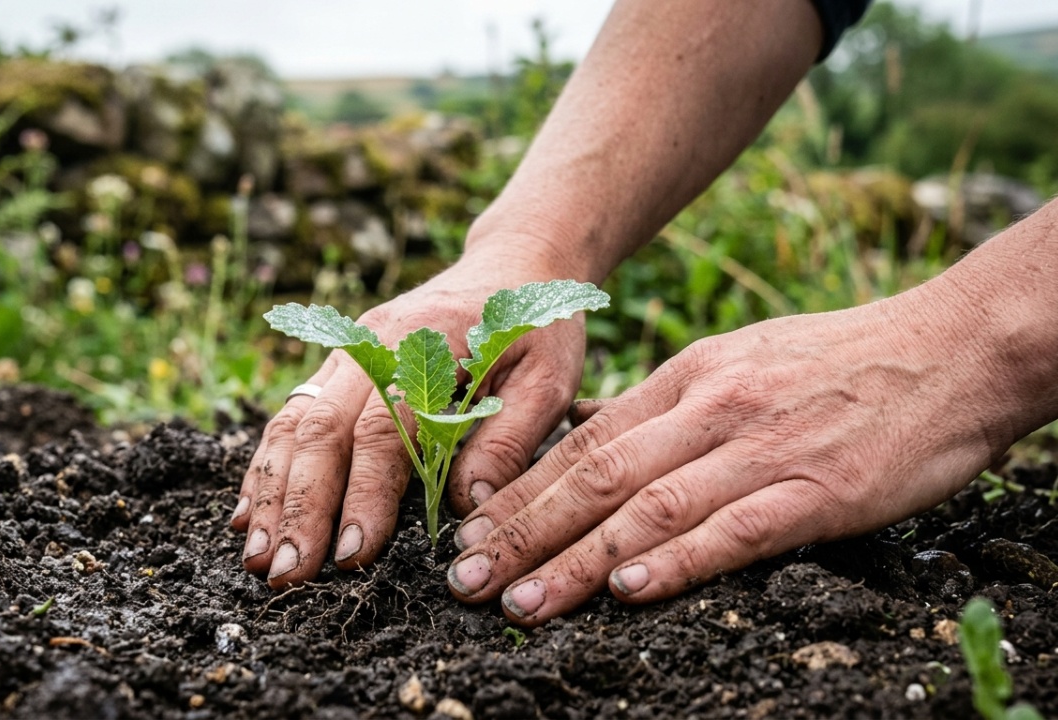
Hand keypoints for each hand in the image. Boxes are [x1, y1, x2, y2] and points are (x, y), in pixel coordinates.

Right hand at [231, 243, 589, 587]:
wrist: (514, 266)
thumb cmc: (536, 328)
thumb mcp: (548, 379)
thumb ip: (509, 439)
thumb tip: (468, 506)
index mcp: (424, 346)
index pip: (383, 430)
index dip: (363, 495)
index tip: (352, 555)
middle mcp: (370, 344)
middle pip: (320, 430)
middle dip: (300, 507)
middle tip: (287, 573)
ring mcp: (346, 354)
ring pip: (293, 425)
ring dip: (272, 494)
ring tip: (259, 558)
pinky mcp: (337, 367)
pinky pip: (290, 418)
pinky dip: (266, 467)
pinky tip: (248, 514)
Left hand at [445, 281, 1018, 625]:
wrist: (950, 347)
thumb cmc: (837, 362)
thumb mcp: (736, 361)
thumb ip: (665, 407)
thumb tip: (588, 440)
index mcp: (686, 378)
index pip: (583, 442)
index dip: (521, 493)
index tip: (469, 534)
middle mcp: (711, 408)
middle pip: (596, 476)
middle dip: (523, 533)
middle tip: (466, 580)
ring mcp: (762, 447)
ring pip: (650, 507)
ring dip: (578, 560)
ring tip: (523, 603)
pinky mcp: (819, 488)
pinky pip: (736, 528)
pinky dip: (677, 561)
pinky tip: (628, 590)